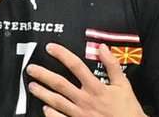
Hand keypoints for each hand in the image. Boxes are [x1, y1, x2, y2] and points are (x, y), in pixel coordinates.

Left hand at [26, 43, 146, 116]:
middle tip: (31, 69)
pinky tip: (44, 109)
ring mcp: (80, 114)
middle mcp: (85, 100)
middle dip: (43, 75)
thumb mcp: (123, 84)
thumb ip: (112, 65)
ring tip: (31, 86)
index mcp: (96, 87)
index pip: (76, 66)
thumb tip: (102, 48)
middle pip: (60, 84)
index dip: (62, 55)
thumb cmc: (127, 108)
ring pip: (56, 102)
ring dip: (42, 93)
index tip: (50, 48)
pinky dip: (51, 114)